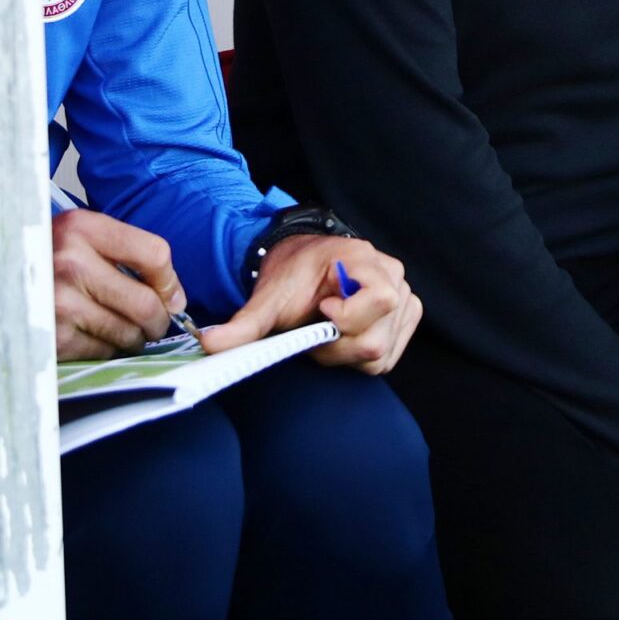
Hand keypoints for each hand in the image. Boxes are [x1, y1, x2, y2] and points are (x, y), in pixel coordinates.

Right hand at [50, 210, 188, 359]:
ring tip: (129, 334)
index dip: (170, 281)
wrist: (6, 273)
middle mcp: (69, 263)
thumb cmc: (48, 258)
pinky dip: (108, 350)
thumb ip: (127, 253)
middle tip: (156, 325)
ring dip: (136, 339)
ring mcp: (57, 302)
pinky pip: (100, 351)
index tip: (172, 297)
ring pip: (126, 332)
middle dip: (159, 321)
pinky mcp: (50, 336)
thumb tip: (174, 299)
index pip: (154, 254)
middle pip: (145, 302)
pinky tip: (99, 340)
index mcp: (81, 228)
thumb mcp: (81, 236)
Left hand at [200, 234, 421, 373]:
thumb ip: (244, 323)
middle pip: (376, 338)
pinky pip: (388, 356)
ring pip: (382, 352)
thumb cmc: (291, 276)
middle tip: (314, 333)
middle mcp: (394, 276)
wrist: (303, 262)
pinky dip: (361, 358)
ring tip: (327, 335)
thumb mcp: (268, 298)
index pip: (381, 300)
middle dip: (337, 348)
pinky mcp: (406, 315)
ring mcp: (405, 296)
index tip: (321, 312)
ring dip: (347, 355)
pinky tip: (343, 340)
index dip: (349, 317)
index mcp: (365, 261)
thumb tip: (210, 344)